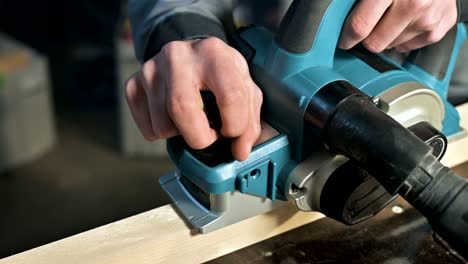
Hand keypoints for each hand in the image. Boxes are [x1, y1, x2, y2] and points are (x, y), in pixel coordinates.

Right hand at [125, 37, 262, 160]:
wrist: (189, 54)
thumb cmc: (219, 74)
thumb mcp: (244, 89)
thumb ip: (250, 121)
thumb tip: (239, 152)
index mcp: (214, 54)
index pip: (230, 96)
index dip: (236, 125)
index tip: (232, 132)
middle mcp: (179, 56)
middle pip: (183, 109)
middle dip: (200, 137)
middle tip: (209, 136)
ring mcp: (151, 69)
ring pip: (163, 125)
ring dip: (182, 135)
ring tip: (192, 120)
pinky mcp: (133, 84)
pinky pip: (148, 129)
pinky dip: (164, 134)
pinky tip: (173, 118)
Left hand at [338, 0, 457, 52]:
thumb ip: (356, 0)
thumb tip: (335, 14)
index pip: (359, 27)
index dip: (346, 37)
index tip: (343, 39)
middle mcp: (413, 4)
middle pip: (374, 43)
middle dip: (366, 37)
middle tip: (367, 24)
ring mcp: (429, 17)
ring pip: (391, 46)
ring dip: (386, 35)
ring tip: (390, 15)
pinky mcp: (440, 26)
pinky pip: (409, 46)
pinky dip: (404, 37)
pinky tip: (404, 21)